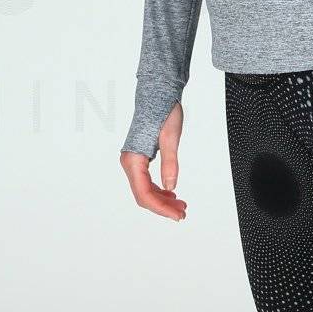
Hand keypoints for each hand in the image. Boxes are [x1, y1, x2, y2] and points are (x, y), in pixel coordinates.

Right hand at [120, 102, 187, 219]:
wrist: (158, 96)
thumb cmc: (164, 113)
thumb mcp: (170, 138)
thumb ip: (170, 163)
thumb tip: (170, 187)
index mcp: (133, 159)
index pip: (144, 193)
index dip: (161, 208)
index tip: (177, 215)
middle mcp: (129, 162)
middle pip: (143, 195)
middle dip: (162, 207)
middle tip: (183, 213)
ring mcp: (133, 162)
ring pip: (144, 190)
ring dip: (161, 200)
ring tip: (181, 205)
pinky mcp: (139, 160)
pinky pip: (146, 182)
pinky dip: (159, 190)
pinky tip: (172, 194)